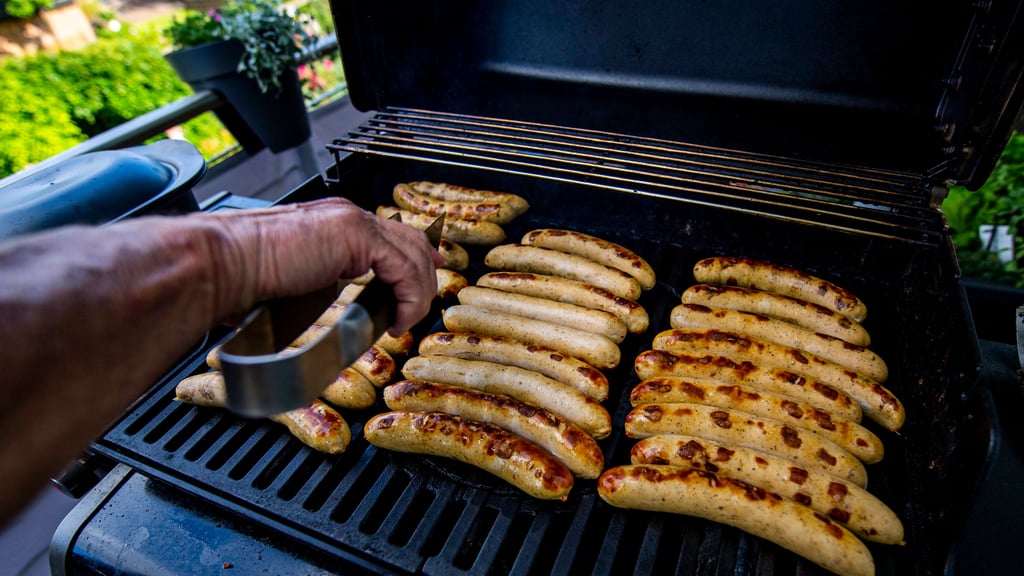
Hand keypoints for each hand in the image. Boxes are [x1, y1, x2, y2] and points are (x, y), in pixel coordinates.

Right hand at [209, 197, 441, 333]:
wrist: (220, 264)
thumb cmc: (238, 279)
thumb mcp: (289, 284)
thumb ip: (314, 288)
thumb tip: (314, 312)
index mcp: (330, 223)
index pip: (386, 234)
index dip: (411, 256)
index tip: (422, 279)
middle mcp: (345, 216)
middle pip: (407, 238)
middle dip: (425, 269)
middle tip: (425, 301)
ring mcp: (351, 222)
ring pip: (410, 254)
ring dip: (416, 292)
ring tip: (404, 320)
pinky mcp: (355, 236)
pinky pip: (402, 268)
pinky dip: (408, 297)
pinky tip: (397, 320)